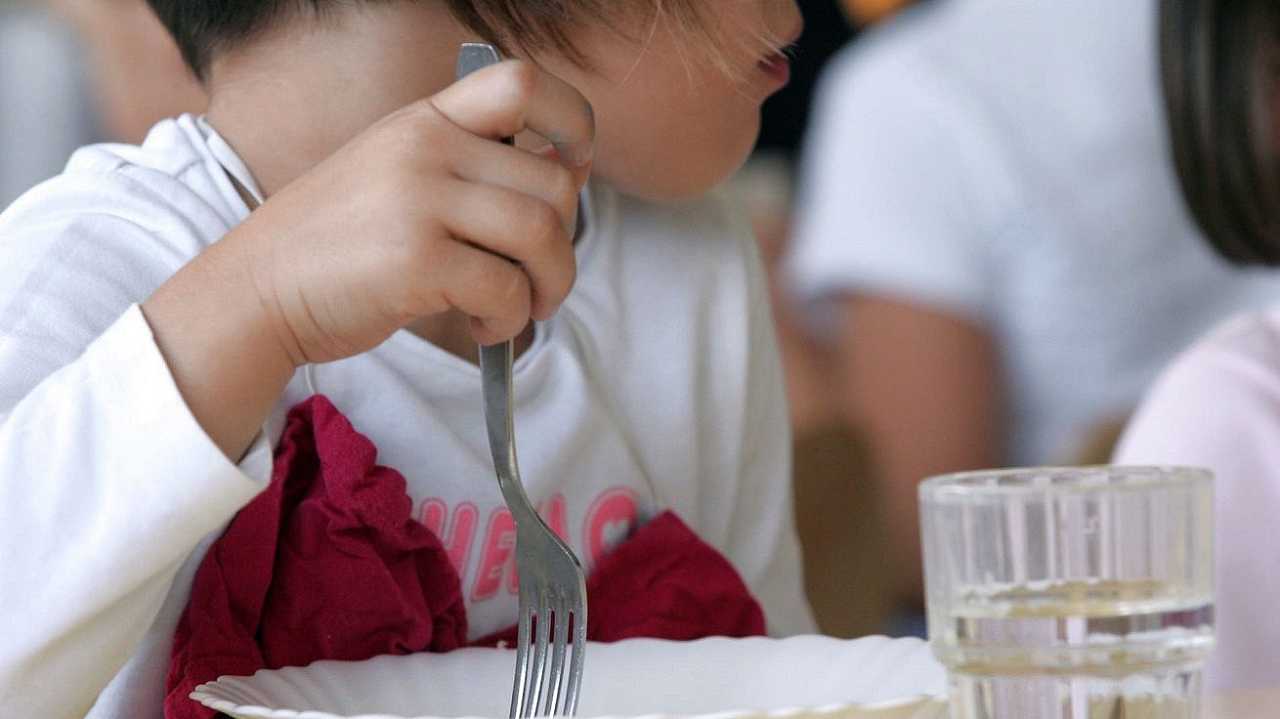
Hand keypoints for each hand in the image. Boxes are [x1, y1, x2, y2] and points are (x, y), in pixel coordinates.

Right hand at [239, 58, 594, 364]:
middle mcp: (425, 148)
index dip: (573, 120)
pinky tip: (483, 326)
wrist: (257, 288)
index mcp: (426, 119)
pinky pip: (506, 289)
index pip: (523, 82)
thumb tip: (567, 176)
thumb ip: (470, 166)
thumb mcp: (398, 173)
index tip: (575, 164)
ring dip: (550, 286)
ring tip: (521, 308)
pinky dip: (510, 319)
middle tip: (541, 280)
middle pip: (553, 183)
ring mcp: (418, 201)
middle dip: (566, 244)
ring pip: (541, 236)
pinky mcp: (415, 261)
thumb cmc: (339, 243)